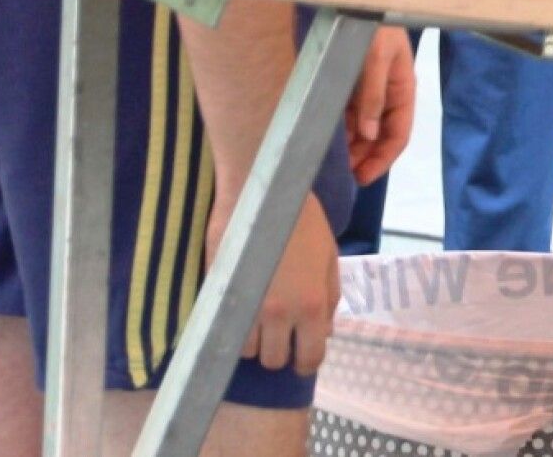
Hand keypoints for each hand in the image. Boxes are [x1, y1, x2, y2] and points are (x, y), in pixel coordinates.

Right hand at [211, 190, 338, 373]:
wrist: (259, 191)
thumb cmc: (301, 217)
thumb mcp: (329, 253)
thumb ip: (330, 295)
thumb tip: (326, 330)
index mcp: (312, 305)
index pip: (309, 359)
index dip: (305, 361)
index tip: (299, 352)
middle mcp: (279, 314)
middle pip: (273, 361)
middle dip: (278, 349)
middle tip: (277, 330)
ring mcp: (247, 307)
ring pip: (246, 351)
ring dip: (253, 340)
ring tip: (256, 316)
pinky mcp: (221, 295)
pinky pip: (225, 330)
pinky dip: (232, 326)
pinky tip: (239, 307)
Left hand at [345, 26, 415, 183]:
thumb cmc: (372, 23)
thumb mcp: (375, 56)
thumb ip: (372, 95)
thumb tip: (369, 135)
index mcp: (403, 88)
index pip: (399, 133)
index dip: (383, 158)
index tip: (363, 178)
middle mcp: (387, 92)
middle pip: (380, 134)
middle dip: (365, 156)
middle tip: (343, 175)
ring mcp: (368, 87)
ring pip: (362, 126)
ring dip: (351, 146)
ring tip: (333, 162)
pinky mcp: (350, 80)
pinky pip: (347, 112)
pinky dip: (340, 127)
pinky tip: (327, 137)